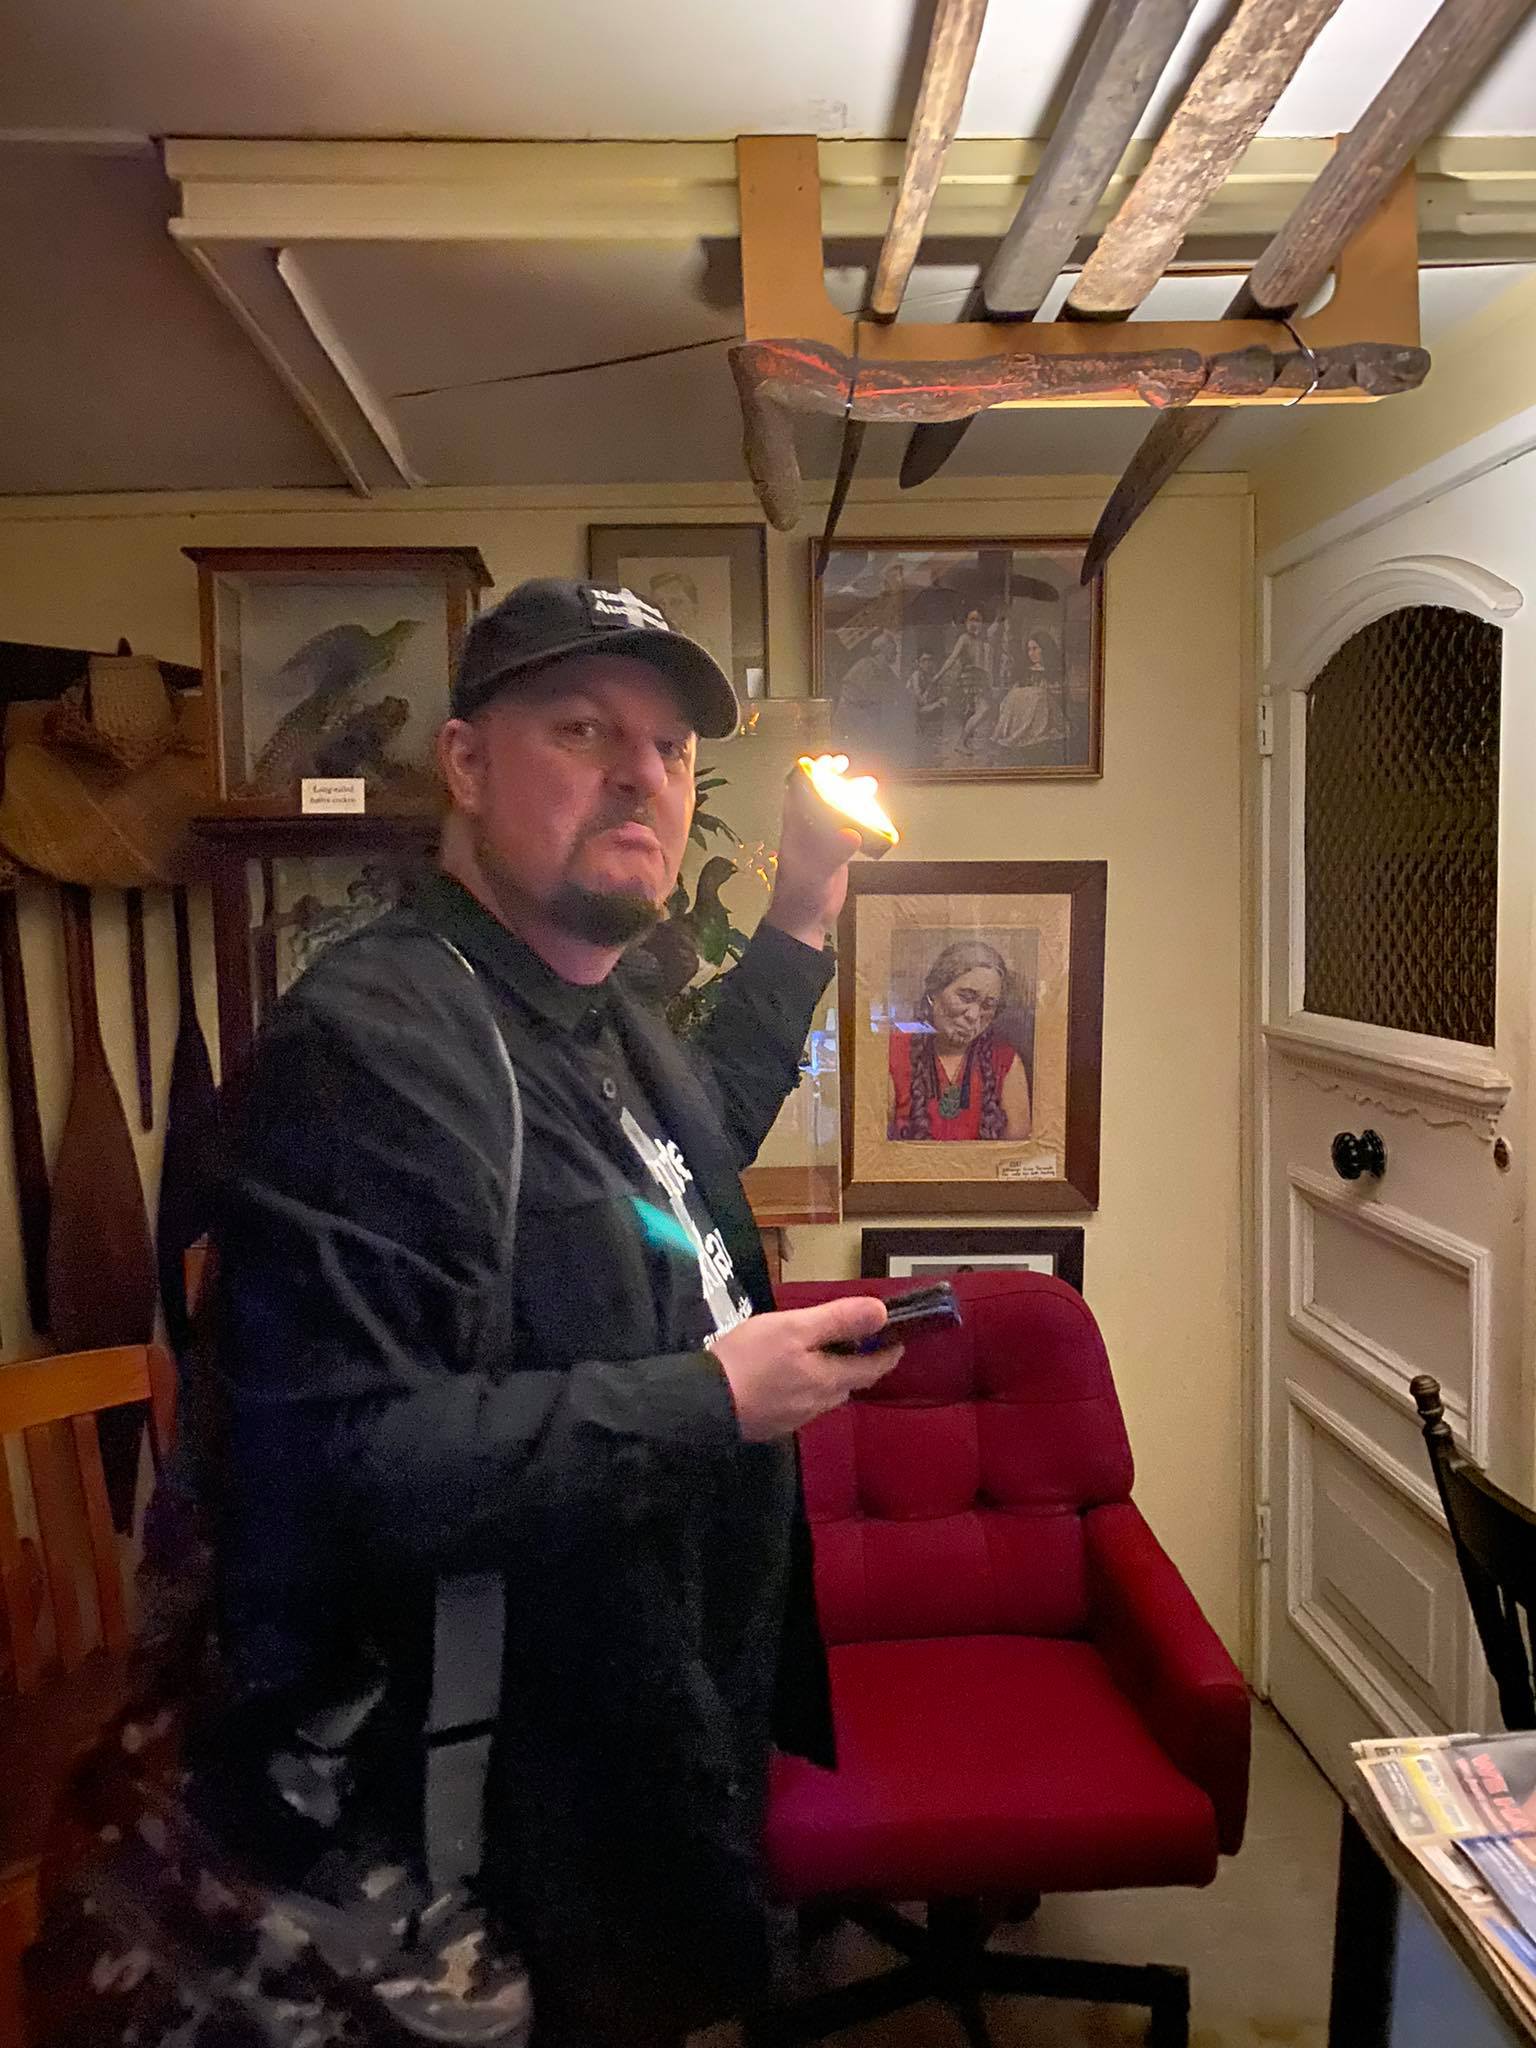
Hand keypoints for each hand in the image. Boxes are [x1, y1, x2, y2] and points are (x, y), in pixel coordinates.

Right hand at [711, 1296, 903, 1441]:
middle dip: (859, 1363)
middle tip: (857, 1340)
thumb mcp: (794, 1328)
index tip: (897, 1340)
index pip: (872, 1369)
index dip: (888, 1353)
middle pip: (849, 1382)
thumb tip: (882, 1312)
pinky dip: (806, 1385)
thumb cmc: (750, 1359)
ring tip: (822, 1354)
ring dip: (831, 1375)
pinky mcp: (772, 1423)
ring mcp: (794, 1417)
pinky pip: (800, 1402)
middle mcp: (818, 1404)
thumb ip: (838, 1320)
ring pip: (824, 1394)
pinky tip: (788, 1375)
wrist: (703, 1403)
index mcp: (829, 1380)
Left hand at [762, 766, 862, 949]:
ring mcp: (822, 841)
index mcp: (795, 829)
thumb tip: (852, 834)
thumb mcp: (815, 873)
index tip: (825, 762)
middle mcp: (807, 830)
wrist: (804, 920)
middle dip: (830, 778)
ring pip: (835, 810)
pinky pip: (847, 828)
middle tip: (845, 763)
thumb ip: (832, 853)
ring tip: (868, 784)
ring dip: (849, 796)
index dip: (809, 773)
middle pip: (818, 795)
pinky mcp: (835, 854)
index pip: (798, 793)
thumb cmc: (801, 895)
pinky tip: (872, 813)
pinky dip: (858, 818)